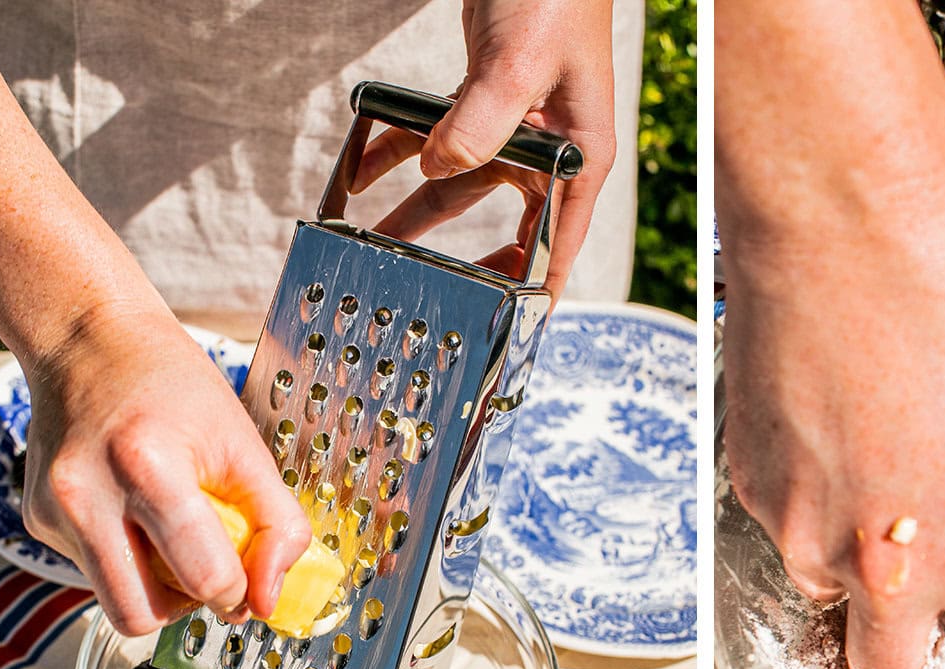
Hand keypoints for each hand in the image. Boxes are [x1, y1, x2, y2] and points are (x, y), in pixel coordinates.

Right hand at [20, 302, 311, 635]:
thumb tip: (269, 599)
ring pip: (116, 604)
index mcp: (147, 467)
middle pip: (144, 614)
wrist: (91, 343)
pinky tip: (140, 515)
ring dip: (160, 589)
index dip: (238, 588)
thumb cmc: (174, 387)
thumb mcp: (246, 446)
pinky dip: (132, 561)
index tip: (249, 572)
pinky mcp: (38, 521)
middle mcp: (86, 495)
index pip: (203, 578)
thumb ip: (278, 525)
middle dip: (191, 603)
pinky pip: (96, 574)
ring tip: (179, 536)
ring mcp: (54, 512)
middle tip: (214, 565)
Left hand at [349, 0, 615, 297]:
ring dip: (417, 205)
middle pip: (506, 223)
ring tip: (373, 235)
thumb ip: (480, 124)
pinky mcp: (488, 99)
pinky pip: (442, 137)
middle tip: (433, 292)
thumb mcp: (518, 64)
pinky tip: (365, 164)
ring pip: (463, 182)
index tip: (510, 328)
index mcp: (579, 156)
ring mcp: (519, 126)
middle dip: (465, 257)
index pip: (561, 241)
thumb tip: (438, 169)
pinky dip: (402, 146)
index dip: (538, 290)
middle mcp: (552, 150)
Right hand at [721, 159, 944, 668]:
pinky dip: (807, 501)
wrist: (838, 209)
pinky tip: (827, 426)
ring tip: (870, 481)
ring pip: (824, 599)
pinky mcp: (746, 484)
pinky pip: (783, 525)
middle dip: (915, 659)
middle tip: (929, 601)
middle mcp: (886, 569)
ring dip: (851, 571)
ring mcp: (802, 530)